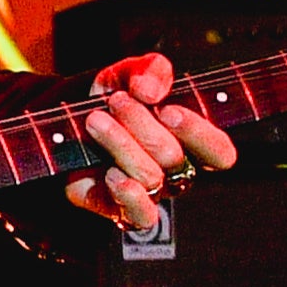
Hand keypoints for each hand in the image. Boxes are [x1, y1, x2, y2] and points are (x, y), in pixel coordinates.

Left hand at [62, 54, 239, 235]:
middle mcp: (177, 170)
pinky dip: (128, 195)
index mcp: (191, 140)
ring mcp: (153, 192)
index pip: (220, 152)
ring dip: (119, 143)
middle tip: (115, 101)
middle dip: (141, 123)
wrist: (67, 125)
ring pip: (150, 176)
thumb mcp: (129, 73)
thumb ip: (150, 70)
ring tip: (94, 120)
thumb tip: (150, 90)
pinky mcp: (125, 210)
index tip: (167, 109)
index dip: (199, 133)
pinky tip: (110, 174)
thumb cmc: (111, 100)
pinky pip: (142, 217)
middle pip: (174, 156)